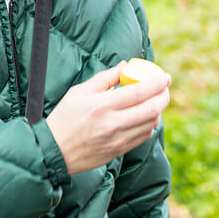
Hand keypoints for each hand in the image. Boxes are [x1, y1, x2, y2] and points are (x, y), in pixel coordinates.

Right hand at [46, 63, 170, 174]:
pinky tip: (146, 117)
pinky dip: (150, 124)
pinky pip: (143, 136)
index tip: (165, 77)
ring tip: (155, 101)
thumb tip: (125, 65)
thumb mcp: (79, 92)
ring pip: (150, 124)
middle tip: (164, 89)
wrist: (53, 151)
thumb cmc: (64, 118)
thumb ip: (105, 78)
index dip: (157, 83)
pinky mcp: (119, 151)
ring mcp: (117, 139)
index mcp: (102, 105)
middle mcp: (113, 123)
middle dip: (164, 97)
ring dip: (158, 111)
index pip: (139, 92)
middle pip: (151, 109)